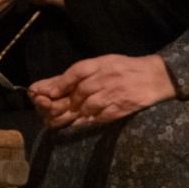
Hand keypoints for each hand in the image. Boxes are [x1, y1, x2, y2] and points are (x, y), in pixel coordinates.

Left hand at [28, 54, 175, 129]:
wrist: (153, 77)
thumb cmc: (123, 69)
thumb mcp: (99, 63)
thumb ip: (75, 75)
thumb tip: (49, 87)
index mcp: (94, 67)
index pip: (67, 78)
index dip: (49, 87)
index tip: (34, 93)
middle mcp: (99, 81)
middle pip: (70, 97)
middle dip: (52, 105)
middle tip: (41, 109)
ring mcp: (107, 98)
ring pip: (79, 110)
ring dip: (64, 116)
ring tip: (53, 119)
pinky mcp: (114, 111)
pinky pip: (92, 120)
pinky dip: (80, 123)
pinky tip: (72, 123)